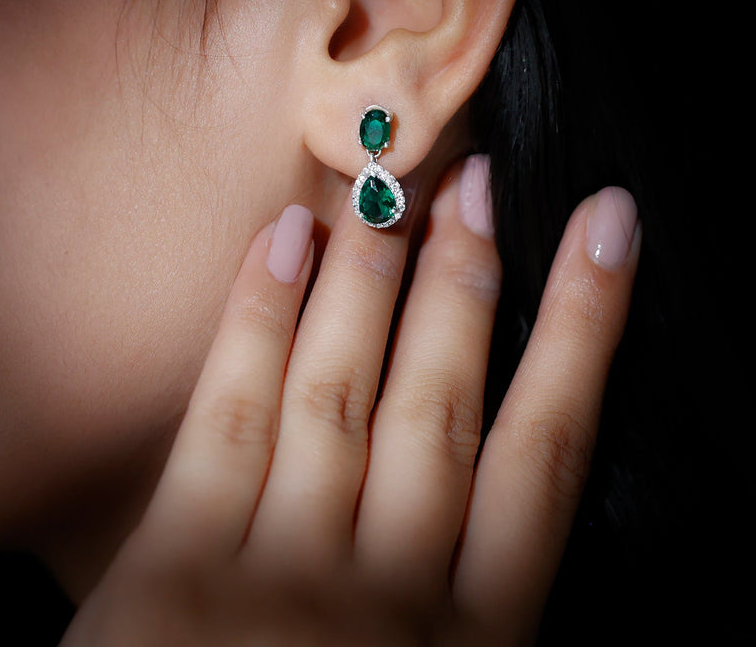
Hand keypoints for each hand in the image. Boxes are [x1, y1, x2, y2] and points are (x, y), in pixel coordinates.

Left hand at [62, 156, 639, 645]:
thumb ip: (477, 608)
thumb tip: (515, 489)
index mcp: (473, 640)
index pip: (546, 453)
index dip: (582, 330)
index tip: (606, 230)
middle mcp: (386, 594)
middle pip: (442, 401)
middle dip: (470, 280)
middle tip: (481, 178)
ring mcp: (277, 573)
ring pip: (342, 393)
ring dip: (375, 281)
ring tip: (397, 186)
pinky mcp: (173, 566)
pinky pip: (226, 416)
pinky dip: (259, 319)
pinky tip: (283, 238)